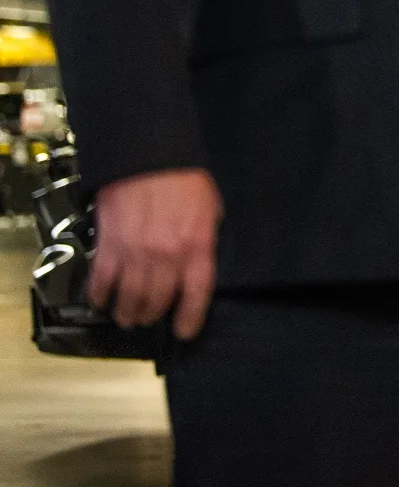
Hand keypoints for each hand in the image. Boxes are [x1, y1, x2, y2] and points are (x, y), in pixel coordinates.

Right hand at [88, 169, 222, 339]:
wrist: (148, 155)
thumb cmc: (182, 177)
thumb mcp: (209, 210)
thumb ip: (203, 239)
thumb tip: (198, 260)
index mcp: (196, 247)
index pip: (196, 295)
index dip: (190, 319)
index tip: (184, 330)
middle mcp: (166, 257)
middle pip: (157, 302)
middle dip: (152, 315)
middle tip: (148, 318)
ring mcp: (135, 255)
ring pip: (128, 299)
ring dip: (126, 312)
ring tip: (126, 315)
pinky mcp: (109, 248)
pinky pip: (101, 282)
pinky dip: (100, 295)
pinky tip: (101, 299)